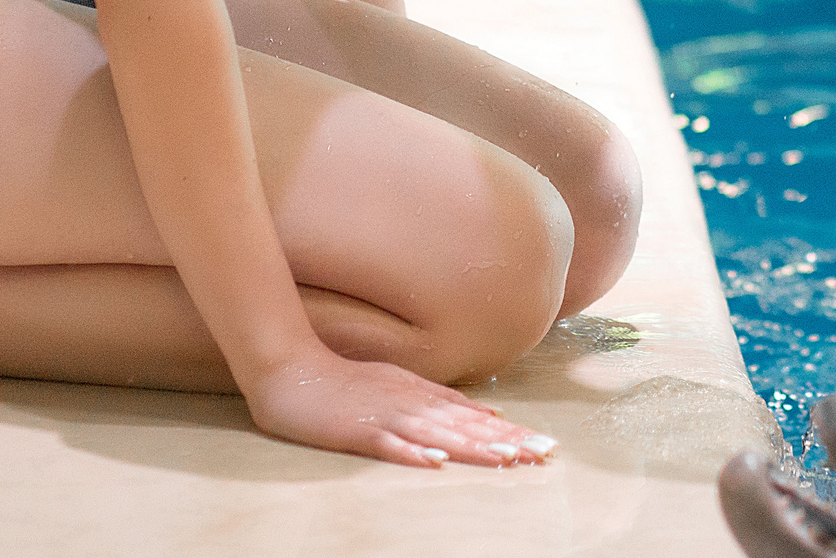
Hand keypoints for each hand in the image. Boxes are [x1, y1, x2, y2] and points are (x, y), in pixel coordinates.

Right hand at [244, 350, 557, 466]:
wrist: (291, 370)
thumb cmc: (346, 382)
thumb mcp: (401, 385)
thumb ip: (441, 401)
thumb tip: (489, 416)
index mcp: (423, 394)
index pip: (475, 418)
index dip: (511, 433)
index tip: (544, 447)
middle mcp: (411, 403)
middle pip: (466, 426)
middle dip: (507, 442)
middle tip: (543, 455)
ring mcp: (385, 415)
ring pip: (437, 434)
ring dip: (473, 447)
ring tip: (507, 459)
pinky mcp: (357, 430)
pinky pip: (389, 444)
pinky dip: (413, 453)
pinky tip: (436, 463)